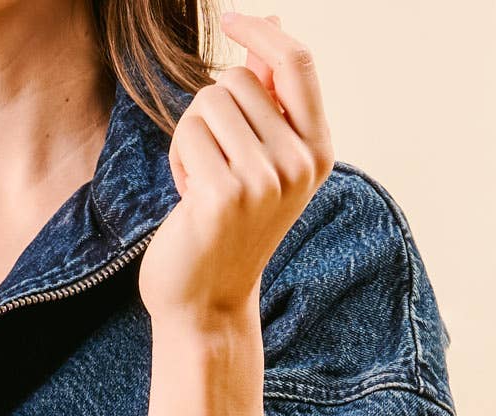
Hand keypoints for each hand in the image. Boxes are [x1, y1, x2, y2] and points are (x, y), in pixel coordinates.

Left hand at [137, 13, 335, 331]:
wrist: (207, 306)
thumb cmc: (229, 231)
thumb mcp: (262, 162)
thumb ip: (271, 100)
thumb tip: (273, 25)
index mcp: (317, 152)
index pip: (298, 62)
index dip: (262, 31)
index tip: (231, 17)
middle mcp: (298, 164)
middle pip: (239, 78)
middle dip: (213, 111)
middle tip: (213, 165)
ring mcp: (264, 179)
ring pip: (209, 100)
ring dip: (192, 136)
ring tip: (202, 183)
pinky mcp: (224, 194)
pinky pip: (188, 132)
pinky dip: (178, 158)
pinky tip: (189, 200)